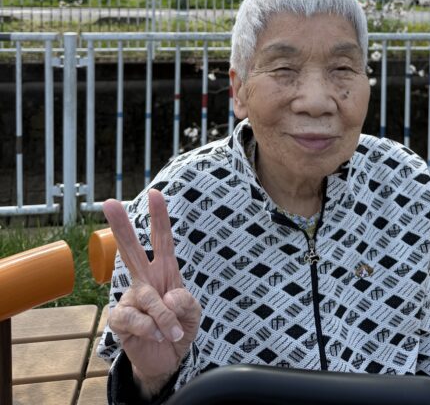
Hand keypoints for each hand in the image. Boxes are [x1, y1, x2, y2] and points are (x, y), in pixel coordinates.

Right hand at [103, 189, 201, 397]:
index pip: (163, 240)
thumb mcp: (193, 314)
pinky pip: (134, 318)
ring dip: (162, 315)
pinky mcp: (121, 319)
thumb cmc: (179, 329)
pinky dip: (150, 328)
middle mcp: (146, 279)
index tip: (155, 194)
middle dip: (121, 225)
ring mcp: (131, 298)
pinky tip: (156, 336)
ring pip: (145, 295)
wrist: (167, 361)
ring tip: (172, 331)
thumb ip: (185, 302)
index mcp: (166, 271)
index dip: (160, 218)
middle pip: (131, 249)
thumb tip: (166, 296)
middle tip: (109, 202)